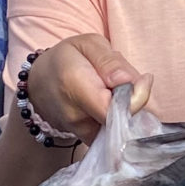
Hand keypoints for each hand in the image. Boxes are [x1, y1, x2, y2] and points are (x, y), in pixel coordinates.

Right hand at [25, 34, 150, 135]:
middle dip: (133, 99)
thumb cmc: (66, 59)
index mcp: (75, 86)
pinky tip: (110, 105)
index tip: (144, 79)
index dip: (137, 96)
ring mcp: (81, 132)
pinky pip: (115, 133)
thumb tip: (134, 83)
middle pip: (123, 117)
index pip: (116, 107)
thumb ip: (111, 62)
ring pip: (122, 125)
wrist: (40, 84)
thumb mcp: (88, 44)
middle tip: (125, 82)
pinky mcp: (87, 140)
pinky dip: (120, 119)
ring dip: (126, 109)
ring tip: (112, 91)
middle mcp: (76, 115)